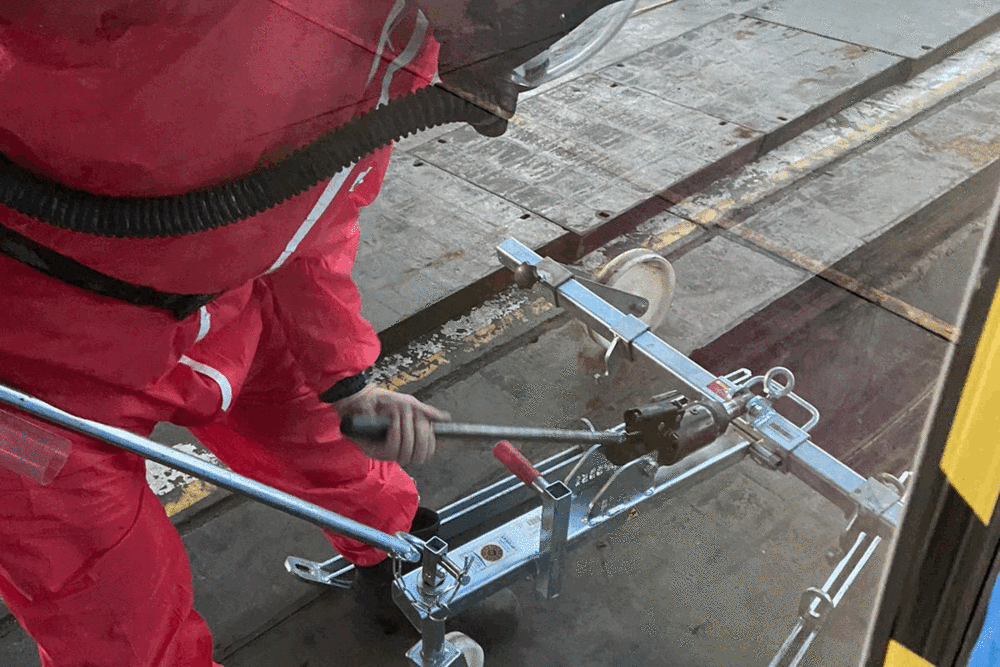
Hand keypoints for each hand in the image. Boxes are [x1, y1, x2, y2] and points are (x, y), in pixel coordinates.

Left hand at [333, 385, 450, 465]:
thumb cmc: (383, 401)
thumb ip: (426, 413)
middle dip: (421, 437)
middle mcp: (399, 450)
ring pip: (405, 452)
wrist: (360, 398)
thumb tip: (446, 418)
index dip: (433, 443)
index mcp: (410, 441)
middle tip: (416, 421)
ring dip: (405, 431)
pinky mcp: (373, 452)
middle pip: (420, 455)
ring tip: (400, 416)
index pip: (428, 450)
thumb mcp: (408, 404)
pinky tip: (392, 422)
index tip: (435, 430)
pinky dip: (395, 432)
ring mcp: (386, 453)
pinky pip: (391, 447)